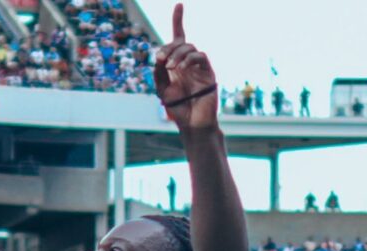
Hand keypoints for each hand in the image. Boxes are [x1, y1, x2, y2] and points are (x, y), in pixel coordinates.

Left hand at [155, 4, 218, 129]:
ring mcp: (199, 67)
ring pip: (189, 47)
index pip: (178, 37)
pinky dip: (188, 60)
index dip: (179, 20)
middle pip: (180, 42)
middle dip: (169, 47)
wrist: (191, 123)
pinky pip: (200, 57)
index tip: (179, 4)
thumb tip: (159, 55)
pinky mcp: (208, 73)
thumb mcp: (161, 87)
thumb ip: (158, 71)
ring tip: (170, 68)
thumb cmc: (176, 107)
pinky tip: (181, 68)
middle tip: (162, 60)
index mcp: (176, 63)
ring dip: (177, 54)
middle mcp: (188, 62)